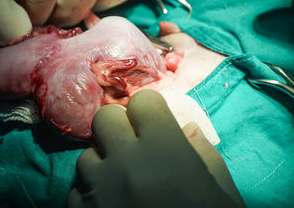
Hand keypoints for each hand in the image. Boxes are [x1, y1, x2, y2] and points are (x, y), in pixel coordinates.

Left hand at [68, 90, 243, 206]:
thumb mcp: (222, 198)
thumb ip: (206, 157)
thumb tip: (186, 130)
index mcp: (165, 150)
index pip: (143, 101)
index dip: (150, 111)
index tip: (155, 124)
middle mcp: (125, 161)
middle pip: (105, 118)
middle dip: (119, 128)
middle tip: (133, 147)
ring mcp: (98, 188)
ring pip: (86, 155)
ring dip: (102, 164)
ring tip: (120, 184)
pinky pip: (76, 190)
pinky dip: (90, 195)